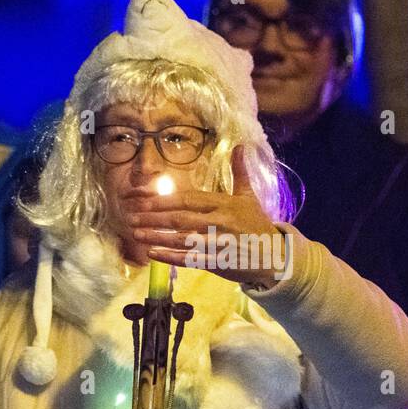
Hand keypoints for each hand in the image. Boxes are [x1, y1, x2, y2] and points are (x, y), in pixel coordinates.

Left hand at [125, 148, 286, 288]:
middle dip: (153, 218)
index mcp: (224, 204)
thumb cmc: (258, 225)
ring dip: (157, 237)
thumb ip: (240, 172)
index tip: (144, 202)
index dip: (164, 201)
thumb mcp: (250, 197)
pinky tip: (153, 254)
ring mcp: (218, 243)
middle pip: (180, 219)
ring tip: (136, 234)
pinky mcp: (218, 262)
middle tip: (132, 218)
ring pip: (181, 239)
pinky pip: (189, 259)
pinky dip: (170, 257)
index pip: (189, 200)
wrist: (275, 255)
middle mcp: (220, 222)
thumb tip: (239, 146)